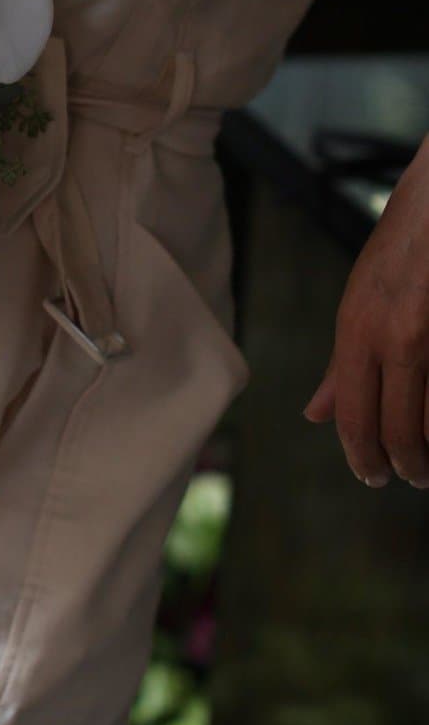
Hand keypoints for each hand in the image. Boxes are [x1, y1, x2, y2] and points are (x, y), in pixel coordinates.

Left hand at [303, 137, 428, 489]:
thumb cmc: (403, 247)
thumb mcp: (359, 299)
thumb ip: (342, 363)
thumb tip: (315, 415)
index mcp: (359, 329)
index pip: (354, 415)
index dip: (362, 456)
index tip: (372, 477)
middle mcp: (396, 338)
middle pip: (398, 429)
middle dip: (403, 464)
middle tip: (410, 477)